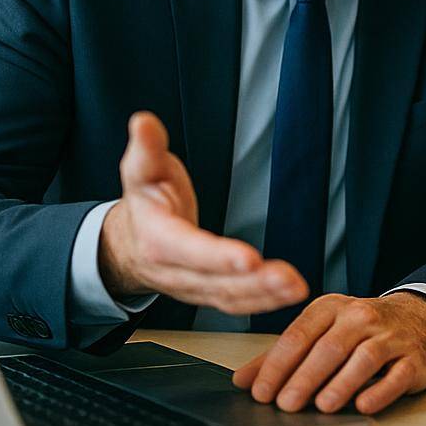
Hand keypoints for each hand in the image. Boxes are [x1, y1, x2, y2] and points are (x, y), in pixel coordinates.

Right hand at [100, 111, 308, 313]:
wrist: (130, 242)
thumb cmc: (146, 200)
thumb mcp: (141, 169)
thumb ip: (147, 148)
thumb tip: (143, 122)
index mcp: (157, 238)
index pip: (188, 249)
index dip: (217, 256)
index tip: (248, 259)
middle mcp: (174, 270)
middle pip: (215, 281)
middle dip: (254, 282)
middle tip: (289, 277)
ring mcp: (192, 287)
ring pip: (229, 297)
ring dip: (266, 295)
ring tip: (296, 286)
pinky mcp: (208, 292)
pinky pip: (236, 303)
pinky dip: (264, 302)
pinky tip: (289, 294)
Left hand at [232, 292, 425, 414]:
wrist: (419, 319)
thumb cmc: (362, 330)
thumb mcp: (321, 332)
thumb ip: (283, 355)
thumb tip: (244, 380)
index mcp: (332, 308)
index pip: (299, 334)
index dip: (277, 364)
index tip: (261, 391)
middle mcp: (361, 317)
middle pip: (329, 347)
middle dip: (304, 377)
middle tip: (286, 404)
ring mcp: (390, 336)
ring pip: (363, 358)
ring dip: (341, 383)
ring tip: (322, 405)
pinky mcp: (413, 358)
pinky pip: (397, 374)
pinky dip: (380, 390)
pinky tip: (363, 404)